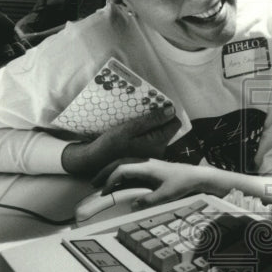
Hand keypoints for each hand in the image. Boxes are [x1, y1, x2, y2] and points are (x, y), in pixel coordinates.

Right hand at [61, 102, 181, 176]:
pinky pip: (152, 140)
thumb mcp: (129, 129)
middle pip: (167, 129)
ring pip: (159, 134)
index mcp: (157, 143)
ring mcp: (154, 154)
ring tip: (134, 125)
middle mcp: (160, 151)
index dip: (166, 114)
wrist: (96, 162)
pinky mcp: (147, 156)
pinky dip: (145, 134)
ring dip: (150, 127)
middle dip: (157, 120)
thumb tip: (171, 110)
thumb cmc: (110, 145)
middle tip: (140, 116)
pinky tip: (132, 134)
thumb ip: (151, 120)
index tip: (153, 109)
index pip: (175, 123)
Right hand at [99, 159, 212, 208]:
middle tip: (93, 184)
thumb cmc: (182, 184)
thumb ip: (149, 201)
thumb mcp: (166, 195)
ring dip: (110, 171)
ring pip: (123, 163)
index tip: (105, 192)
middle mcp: (145, 163)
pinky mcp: (150, 167)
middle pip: (118, 163)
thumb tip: (132, 206)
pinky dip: (119, 172)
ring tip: (101, 183)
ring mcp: (147, 163)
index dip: (110, 180)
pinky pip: (129, 166)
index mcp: (146, 167)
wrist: (195, 176)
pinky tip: (116, 182)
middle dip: (104, 172)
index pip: (122, 169)